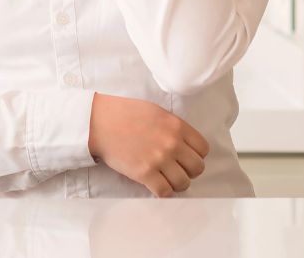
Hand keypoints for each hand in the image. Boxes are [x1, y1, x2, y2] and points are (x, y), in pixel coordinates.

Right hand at [87, 92, 209, 197]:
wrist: (99, 122)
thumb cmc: (125, 113)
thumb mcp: (156, 112)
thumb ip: (173, 127)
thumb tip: (183, 143)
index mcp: (177, 126)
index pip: (203, 149)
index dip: (196, 155)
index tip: (186, 157)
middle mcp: (172, 143)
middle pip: (197, 168)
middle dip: (189, 171)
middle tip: (177, 169)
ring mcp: (159, 159)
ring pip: (183, 183)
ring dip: (177, 183)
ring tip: (166, 178)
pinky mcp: (144, 173)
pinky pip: (165, 192)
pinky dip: (163, 192)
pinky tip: (156, 185)